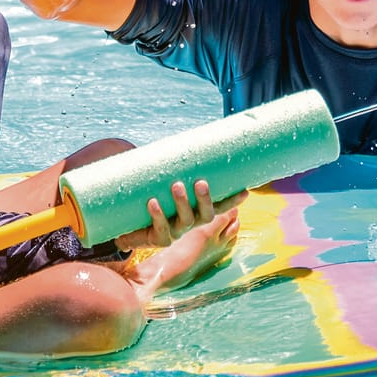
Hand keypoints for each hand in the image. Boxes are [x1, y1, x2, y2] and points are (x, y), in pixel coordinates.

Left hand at [114, 178, 246, 250]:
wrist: (132, 225)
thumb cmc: (154, 197)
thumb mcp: (166, 183)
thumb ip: (176, 166)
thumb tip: (187, 139)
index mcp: (197, 211)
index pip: (220, 207)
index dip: (233, 201)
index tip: (245, 191)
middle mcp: (191, 223)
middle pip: (206, 215)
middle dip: (204, 199)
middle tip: (200, 182)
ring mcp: (176, 231)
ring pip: (185, 221)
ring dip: (182, 202)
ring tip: (176, 185)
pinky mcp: (159, 238)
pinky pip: (161, 227)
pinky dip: (157, 214)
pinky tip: (152, 201)